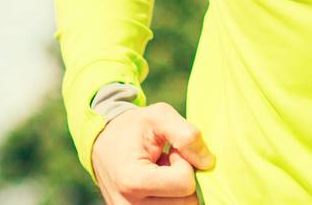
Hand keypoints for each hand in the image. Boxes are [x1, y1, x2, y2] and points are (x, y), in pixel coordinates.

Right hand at [90, 102, 213, 203]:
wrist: (102, 144)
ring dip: (177, 191)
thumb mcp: (159, 116)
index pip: (185, 183)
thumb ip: (187, 135)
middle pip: (187, 203)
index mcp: (132, 180)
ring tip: (161, 173)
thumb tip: (208, 162)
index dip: (185, 163)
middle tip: (166, 162)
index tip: (170, 152)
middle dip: (183, 178)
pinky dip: (170, 198)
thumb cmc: (133, 128)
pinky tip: (158, 185)